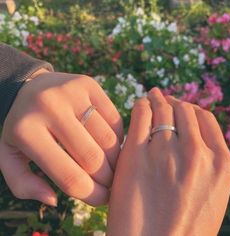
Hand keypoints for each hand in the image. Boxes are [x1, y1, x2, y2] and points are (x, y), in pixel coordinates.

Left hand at [0, 71, 122, 205]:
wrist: (28, 88)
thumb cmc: (21, 126)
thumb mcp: (9, 156)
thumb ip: (24, 184)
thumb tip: (53, 200)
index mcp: (26, 131)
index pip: (68, 176)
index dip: (91, 195)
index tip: (100, 199)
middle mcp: (49, 107)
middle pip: (93, 158)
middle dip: (107, 179)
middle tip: (109, 184)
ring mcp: (71, 92)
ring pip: (108, 139)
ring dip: (116, 160)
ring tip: (112, 167)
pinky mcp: (88, 84)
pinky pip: (114, 120)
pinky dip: (117, 138)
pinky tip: (110, 145)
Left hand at [107, 88, 229, 235]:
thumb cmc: (181, 229)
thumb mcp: (210, 196)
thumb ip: (206, 165)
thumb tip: (193, 136)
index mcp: (221, 164)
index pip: (204, 118)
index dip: (190, 109)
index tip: (179, 107)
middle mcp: (197, 154)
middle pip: (183, 110)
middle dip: (173, 101)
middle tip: (162, 98)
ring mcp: (166, 152)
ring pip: (163, 108)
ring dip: (157, 99)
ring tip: (151, 97)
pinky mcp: (137, 153)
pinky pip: (141, 114)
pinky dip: (141, 105)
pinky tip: (139, 105)